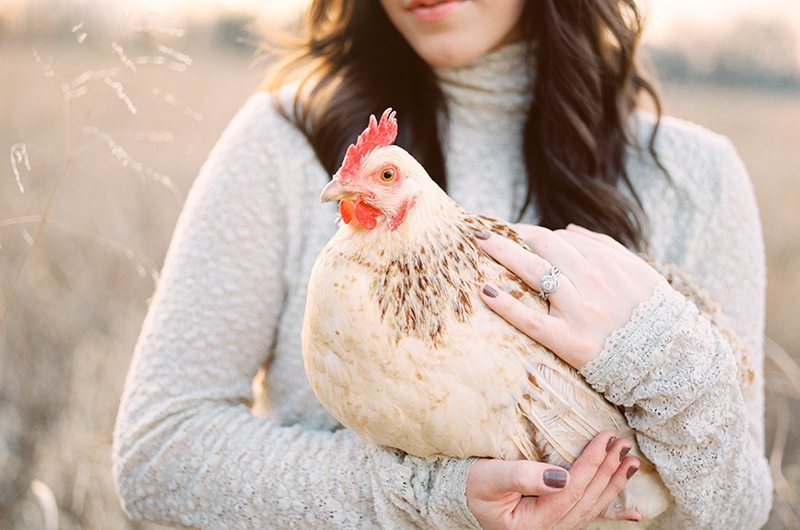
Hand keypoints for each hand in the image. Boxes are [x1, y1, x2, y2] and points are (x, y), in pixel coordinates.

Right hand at [466, 431, 640, 529]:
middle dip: (608, 469)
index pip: (571, 490)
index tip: (605, 437)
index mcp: (534, 523)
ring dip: (614, 483)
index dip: (591, 463)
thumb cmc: (474, 486)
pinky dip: (613, 513)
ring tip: (631, 462)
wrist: (465, 499)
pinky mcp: (556, 520)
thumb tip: (562, 477)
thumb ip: (522, 476)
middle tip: (623, 443)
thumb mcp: (490, 478)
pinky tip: (635, 513)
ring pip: (592, 506)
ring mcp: (555, 528)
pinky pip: (589, 516)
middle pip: (587, 499)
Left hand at [475, 223, 665, 368]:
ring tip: (477, 242)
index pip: (558, 239)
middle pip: (542, 248)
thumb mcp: (637, 270)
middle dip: (511, 235)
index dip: (530, 235)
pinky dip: (506, 305)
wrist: (671, 359)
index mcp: (605, 262)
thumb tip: (568, 229)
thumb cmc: (650, 313)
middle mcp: (591, 280)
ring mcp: (579, 310)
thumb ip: (602, 246)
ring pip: (533, 273)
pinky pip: (530, 320)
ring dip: (502, 253)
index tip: (511, 234)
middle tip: (482, 231)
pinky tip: (484, 292)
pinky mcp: (570, 340)